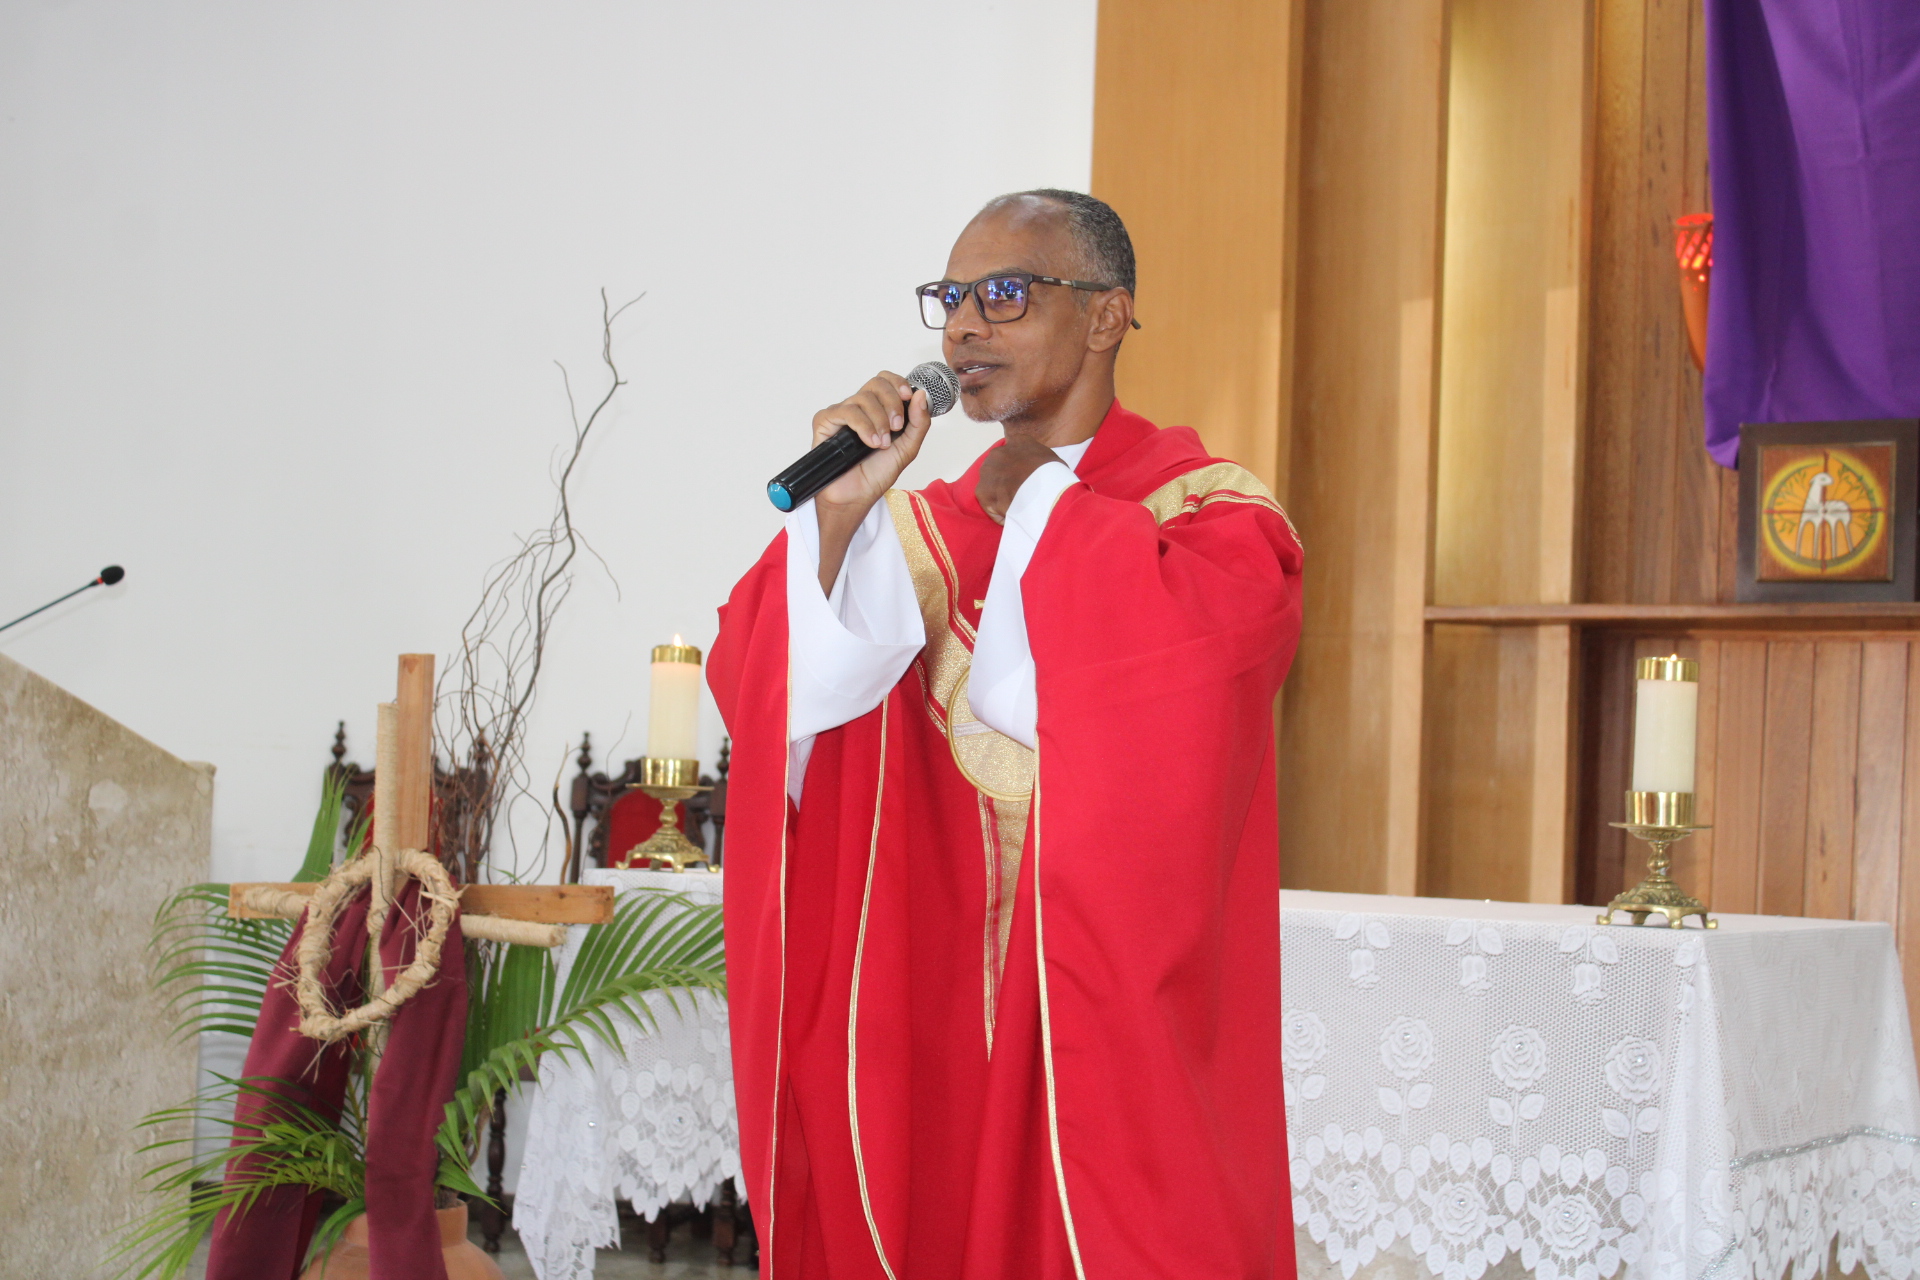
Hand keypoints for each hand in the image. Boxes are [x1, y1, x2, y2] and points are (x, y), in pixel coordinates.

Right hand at [812, 371, 931, 591]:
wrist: (855, 498)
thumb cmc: (876, 475)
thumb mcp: (908, 448)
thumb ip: (918, 422)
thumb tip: (921, 395)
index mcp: (878, 409)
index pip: (885, 380)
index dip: (898, 382)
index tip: (908, 396)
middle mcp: (859, 408)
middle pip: (876, 383)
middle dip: (892, 403)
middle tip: (896, 427)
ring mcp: (841, 414)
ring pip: (862, 398)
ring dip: (878, 421)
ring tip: (881, 444)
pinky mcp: (825, 422)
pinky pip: (845, 411)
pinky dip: (863, 425)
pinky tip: (869, 443)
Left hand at [974, 436, 1061, 524]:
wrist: (1043, 490)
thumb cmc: (1054, 475)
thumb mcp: (1052, 459)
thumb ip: (1040, 459)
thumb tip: (1040, 468)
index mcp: (1018, 441)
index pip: (1015, 453)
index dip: (1019, 468)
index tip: (1026, 480)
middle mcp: (999, 453)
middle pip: (999, 468)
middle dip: (1007, 481)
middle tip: (1020, 495)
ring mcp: (988, 471)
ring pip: (993, 486)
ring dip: (1002, 497)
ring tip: (1017, 508)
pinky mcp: (982, 491)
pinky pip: (990, 506)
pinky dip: (1000, 514)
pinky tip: (1012, 517)